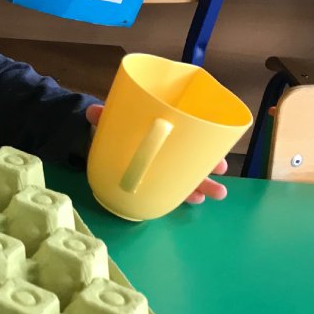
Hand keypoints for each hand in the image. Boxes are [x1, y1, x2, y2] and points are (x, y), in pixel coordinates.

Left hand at [85, 104, 228, 204]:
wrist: (106, 138)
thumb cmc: (119, 127)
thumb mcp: (113, 121)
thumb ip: (104, 116)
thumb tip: (92, 112)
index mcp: (166, 131)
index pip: (191, 136)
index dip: (207, 146)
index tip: (219, 156)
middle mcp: (172, 149)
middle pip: (195, 157)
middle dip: (210, 168)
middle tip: (221, 173)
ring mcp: (168, 166)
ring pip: (190, 176)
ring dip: (203, 185)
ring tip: (217, 193)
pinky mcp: (158, 178)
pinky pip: (175, 187)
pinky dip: (184, 194)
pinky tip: (194, 200)